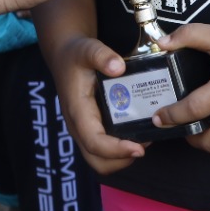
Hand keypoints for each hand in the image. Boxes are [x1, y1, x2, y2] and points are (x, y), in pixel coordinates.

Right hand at [48, 33, 145, 173]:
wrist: (65, 55)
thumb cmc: (75, 54)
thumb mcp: (87, 49)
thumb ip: (101, 55)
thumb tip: (119, 67)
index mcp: (77, 111)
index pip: (94, 142)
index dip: (116, 150)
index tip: (139, 148)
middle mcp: (78, 126)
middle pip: (97, 161)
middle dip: (121, 160)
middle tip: (144, 144)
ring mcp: (83, 129)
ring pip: (100, 160)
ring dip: (122, 157)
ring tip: (143, 140)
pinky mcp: (90, 127)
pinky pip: (103, 149)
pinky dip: (119, 149)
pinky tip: (136, 132)